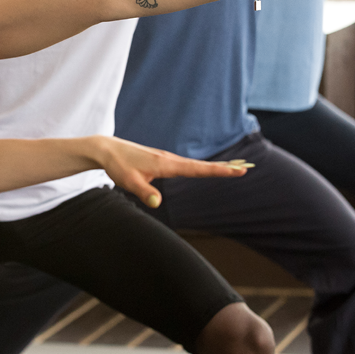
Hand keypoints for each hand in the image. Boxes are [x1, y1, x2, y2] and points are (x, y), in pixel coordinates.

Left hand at [88, 136, 249, 207]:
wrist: (107, 150)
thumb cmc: (118, 166)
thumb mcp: (129, 182)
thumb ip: (144, 192)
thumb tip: (157, 203)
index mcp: (166, 164)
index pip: (197, 169)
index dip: (217, 170)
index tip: (237, 170)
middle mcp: (170, 159)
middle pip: (202, 166)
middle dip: (224, 167)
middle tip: (247, 168)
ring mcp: (167, 160)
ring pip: (195, 164)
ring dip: (215, 166)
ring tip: (235, 168)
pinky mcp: (163, 162)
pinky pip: (187, 165)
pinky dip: (201, 166)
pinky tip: (206, 170)